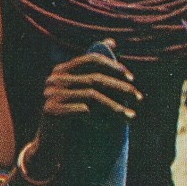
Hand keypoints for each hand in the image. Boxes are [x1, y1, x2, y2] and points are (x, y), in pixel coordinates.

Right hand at [28, 42, 142, 175]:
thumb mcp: (81, 90)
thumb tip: (113, 42)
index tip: (131, 78)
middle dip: (120, 88)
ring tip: (131, 116)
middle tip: (138, 98)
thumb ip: (94, 70)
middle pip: (94, 78)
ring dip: (115, 107)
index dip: (113, 66)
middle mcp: (53, 79)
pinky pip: (84, 111)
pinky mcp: (52, 111)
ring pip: (92, 96)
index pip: (91, 60)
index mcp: (60, 70)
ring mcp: (51, 95)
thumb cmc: (69, 114)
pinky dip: (100, 118)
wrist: (48, 143)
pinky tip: (110, 126)